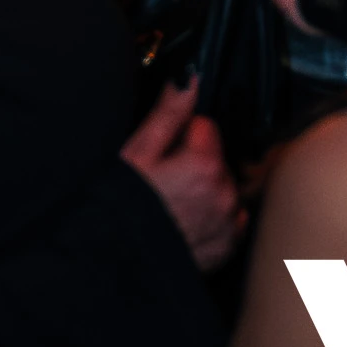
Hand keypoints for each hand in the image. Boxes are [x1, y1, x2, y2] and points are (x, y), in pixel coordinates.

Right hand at [121, 78, 245, 269]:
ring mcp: (229, 224)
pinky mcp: (227, 249)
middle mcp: (225, 194)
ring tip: (171, 207)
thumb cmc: (121, 211)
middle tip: (163, 183)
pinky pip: (230, 220)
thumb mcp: (137, 156)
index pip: (204, 125)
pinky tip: (186, 225)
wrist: (115, 268)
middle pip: (216, 157)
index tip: (163, 154)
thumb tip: (188, 78)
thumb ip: (169, 114)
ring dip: (206, 190)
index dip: (180, 136)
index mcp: (205, 165)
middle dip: (195, 163)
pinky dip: (215, 218)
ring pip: (223, 188)